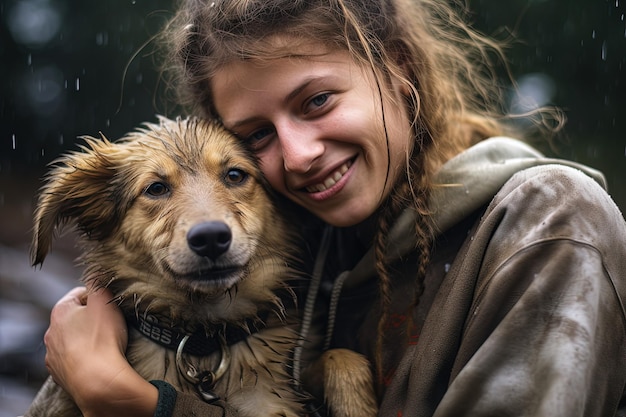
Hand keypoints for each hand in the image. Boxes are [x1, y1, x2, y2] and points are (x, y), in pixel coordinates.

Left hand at [44, 286, 157, 416]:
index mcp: (60, 311)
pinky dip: (83, 357)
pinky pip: (73, 359)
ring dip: (86, 338)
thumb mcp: (104, 301)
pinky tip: (97, 360)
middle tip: (111, 323)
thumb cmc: (101, 338)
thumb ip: (99, 281)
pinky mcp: (60, 373)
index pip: (80, 293)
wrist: (97, 380)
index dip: (98, 297)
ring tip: (106, 344)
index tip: (111, 305)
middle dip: (92, 318)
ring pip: (72, 339)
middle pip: (75, 317)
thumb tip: (96, 268)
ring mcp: (54, 354)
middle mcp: (51, 332)